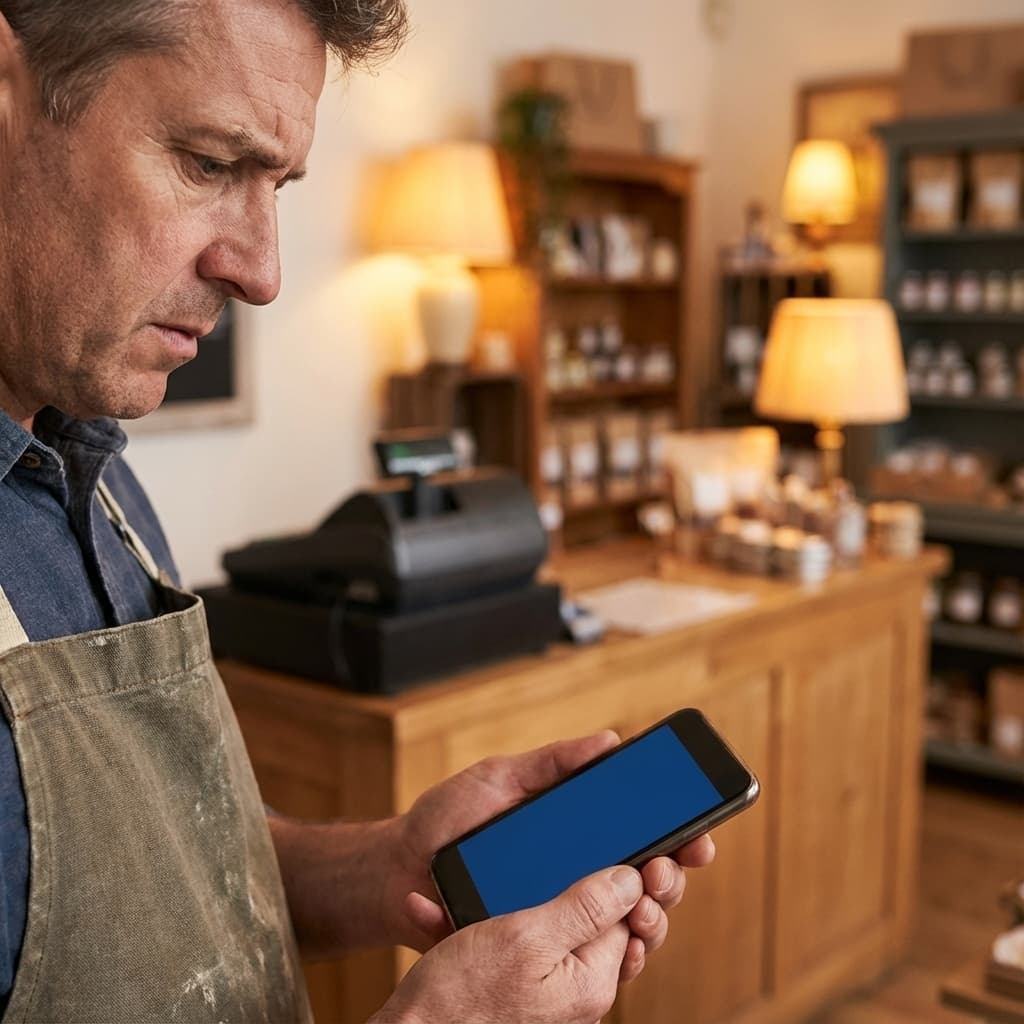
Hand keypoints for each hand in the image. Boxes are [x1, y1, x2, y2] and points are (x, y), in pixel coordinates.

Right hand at [371, 865, 644, 1023]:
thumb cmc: (462, 1000)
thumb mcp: (526, 938)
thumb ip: (586, 908)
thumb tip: (635, 877)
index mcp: (591, 978)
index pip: (633, 913)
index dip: (637, 873)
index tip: (636, 840)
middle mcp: (577, 988)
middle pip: (600, 918)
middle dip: (581, 879)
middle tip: (572, 847)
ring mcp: (546, 988)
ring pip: (552, 923)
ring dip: (520, 891)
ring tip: (486, 877)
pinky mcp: (514, 984)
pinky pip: (514, 939)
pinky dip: (484, 916)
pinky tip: (451, 905)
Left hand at [386, 730, 715, 976]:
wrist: (394, 867)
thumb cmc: (446, 819)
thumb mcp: (499, 778)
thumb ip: (553, 763)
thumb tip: (610, 741)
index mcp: (574, 832)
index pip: (638, 834)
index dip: (677, 835)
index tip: (697, 834)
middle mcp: (574, 873)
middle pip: (644, 882)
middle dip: (670, 878)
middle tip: (666, 871)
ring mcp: (559, 911)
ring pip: (626, 926)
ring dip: (650, 919)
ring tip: (644, 907)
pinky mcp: (538, 943)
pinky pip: (589, 962)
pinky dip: (617, 958)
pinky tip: (624, 947)